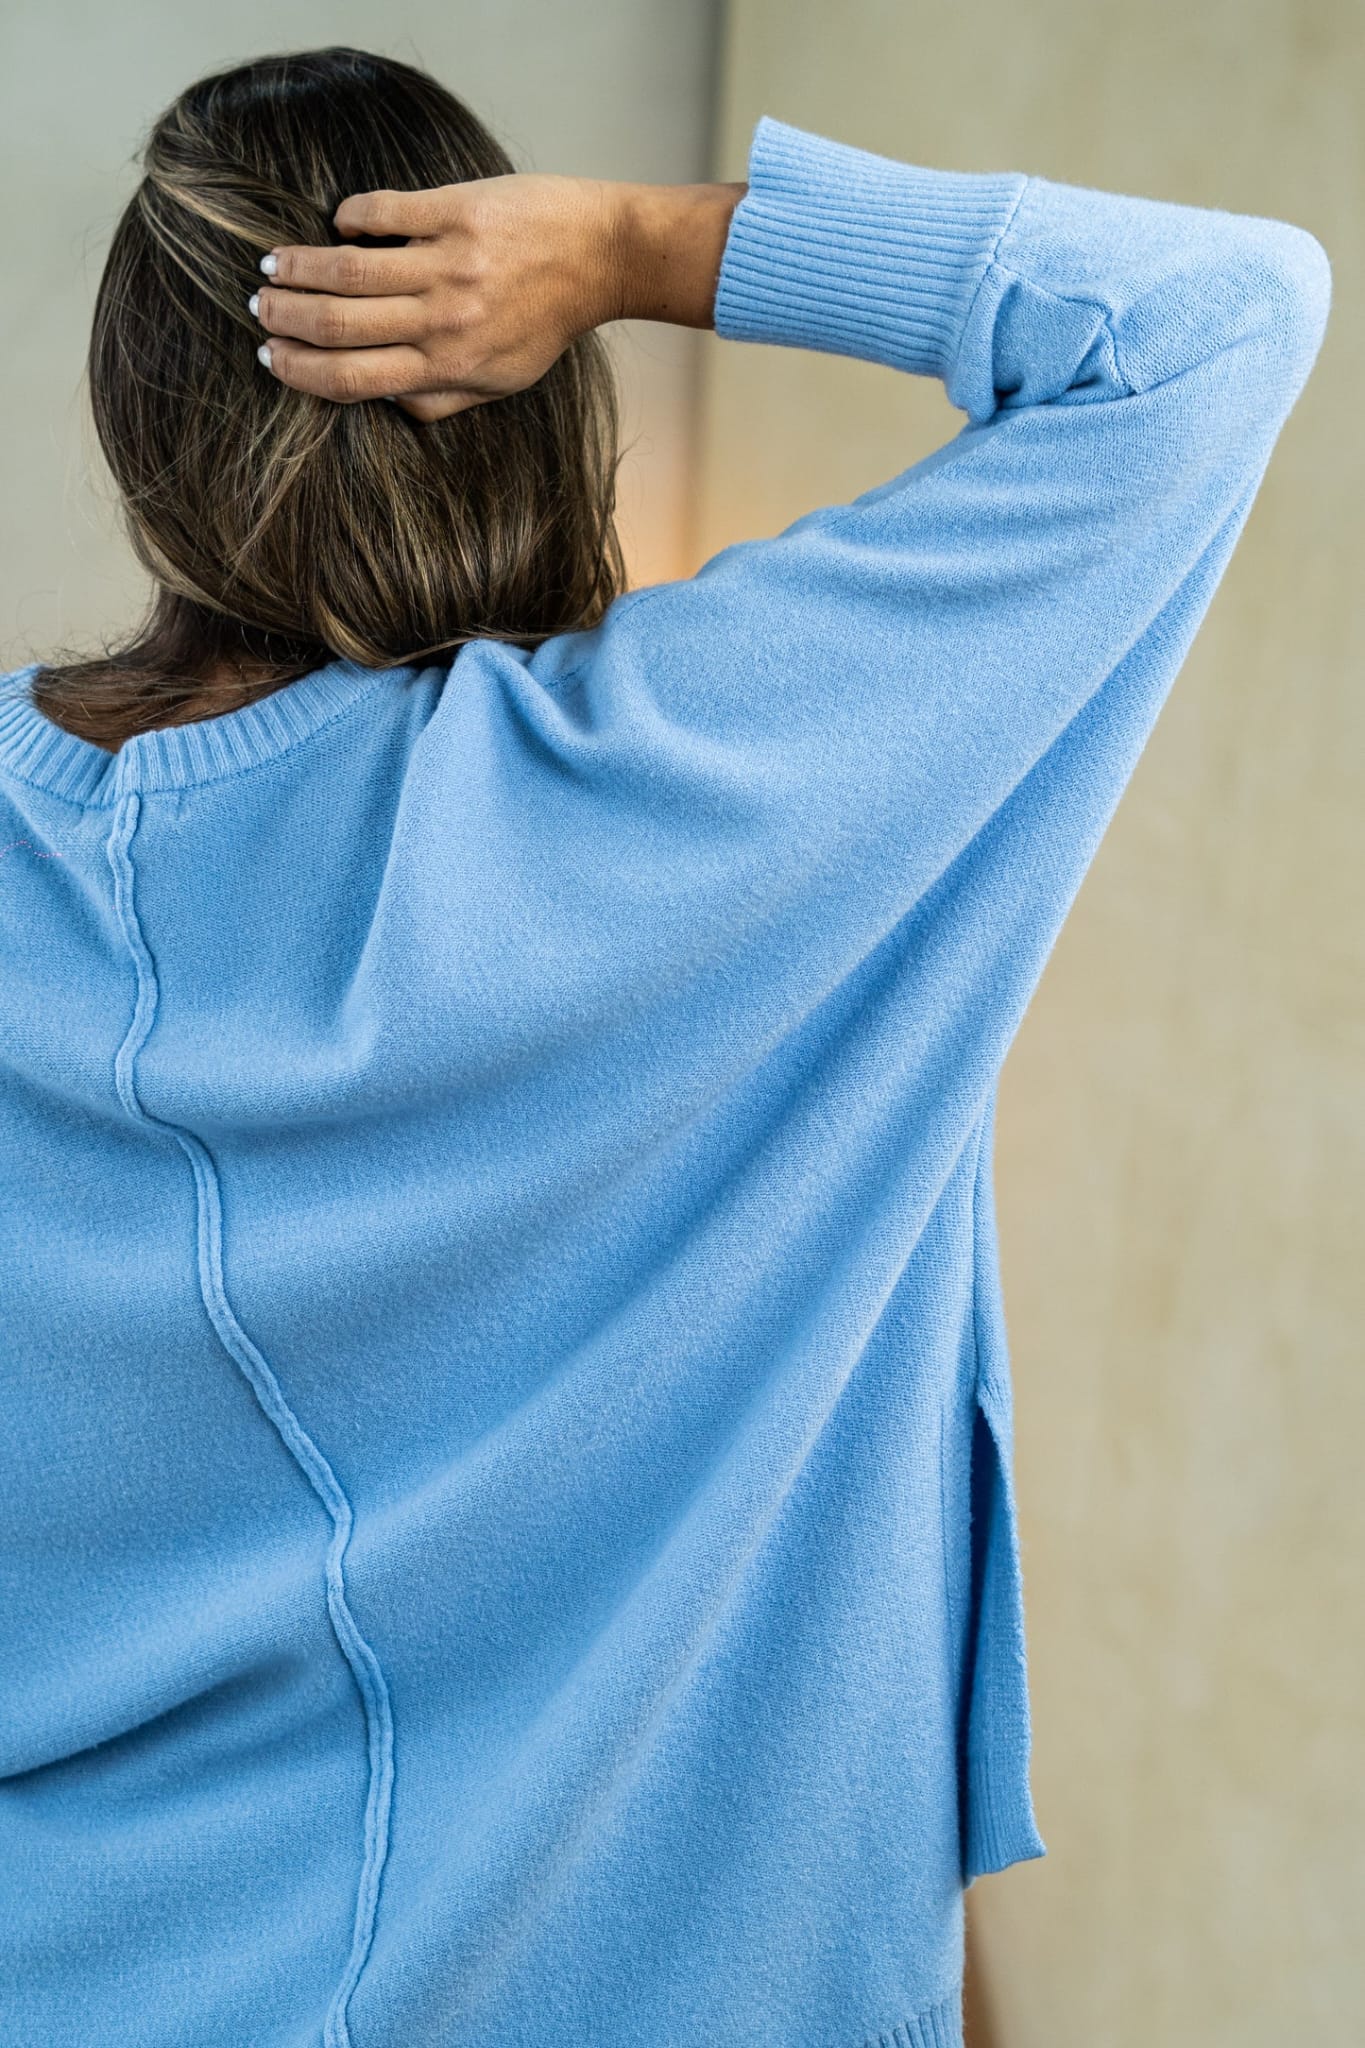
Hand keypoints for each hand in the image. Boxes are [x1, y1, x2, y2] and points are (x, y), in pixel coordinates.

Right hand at [250, 173, 627, 422]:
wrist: (600, 258)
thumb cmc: (546, 323)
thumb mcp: (502, 382)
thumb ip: (441, 400)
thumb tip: (385, 404)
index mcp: (447, 367)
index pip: (353, 377)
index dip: (302, 370)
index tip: (272, 357)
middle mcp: (443, 320)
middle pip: (340, 324)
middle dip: (287, 317)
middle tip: (259, 306)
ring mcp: (449, 263)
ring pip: (350, 268)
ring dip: (300, 267)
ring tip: (273, 265)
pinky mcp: (458, 212)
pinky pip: (383, 211)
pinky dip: (351, 217)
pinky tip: (337, 223)